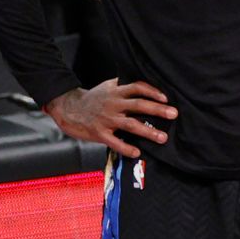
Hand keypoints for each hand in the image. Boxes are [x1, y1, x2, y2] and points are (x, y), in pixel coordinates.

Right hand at [44, 79, 176, 157]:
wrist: (66, 107)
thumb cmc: (89, 99)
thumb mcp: (106, 87)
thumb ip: (122, 86)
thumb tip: (141, 86)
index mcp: (115, 92)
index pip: (137, 88)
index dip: (152, 92)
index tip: (165, 98)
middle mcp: (113, 104)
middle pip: (138, 105)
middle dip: (157, 110)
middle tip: (173, 114)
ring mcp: (106, 119)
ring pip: (131, 124)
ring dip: (148, 131)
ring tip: (162, 137)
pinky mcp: (99, 133)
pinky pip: (115, 142)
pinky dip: (127, 148)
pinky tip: (137, 152)